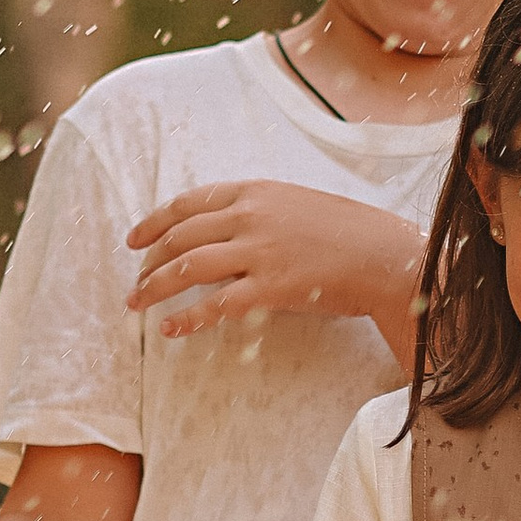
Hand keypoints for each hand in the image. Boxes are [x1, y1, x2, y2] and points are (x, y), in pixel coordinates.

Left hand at [128, 181, 422, 361]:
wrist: (386, 256)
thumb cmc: (350, 233)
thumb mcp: (298, 206)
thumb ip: (261, 215)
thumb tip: (227, 236)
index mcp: (257, 192)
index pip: (190, 202)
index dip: (155, 221)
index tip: (135, 239)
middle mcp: (251, 216)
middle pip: (181, 235)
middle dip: (149, 259)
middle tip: (134, 279)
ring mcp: (260, 251)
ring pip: (188, 267)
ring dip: (155, 286)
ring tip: (136, 303)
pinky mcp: (271, 287)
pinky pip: (216, 303)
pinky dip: (188, 317)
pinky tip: (170, 328)